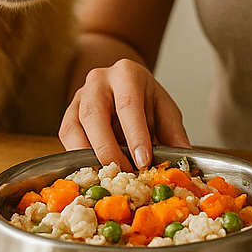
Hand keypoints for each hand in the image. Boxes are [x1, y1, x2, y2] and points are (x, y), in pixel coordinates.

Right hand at [59, 58, 190, 170]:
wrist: (122, 85)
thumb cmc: (145, 99)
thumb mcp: (164, 110)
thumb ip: (174, 133)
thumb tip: (185, 160)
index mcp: (126, 73)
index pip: (128, 103)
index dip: (135, 134)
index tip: (143, 160)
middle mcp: (98, 81)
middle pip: (95, 114)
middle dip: (108, 148)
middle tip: (123, 174)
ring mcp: (79, 97)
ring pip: (74, 127)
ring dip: (89, 156)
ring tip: (107, 178)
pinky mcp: (68, 116)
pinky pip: (67, 138)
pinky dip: (78, 158)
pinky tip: (93, 172)